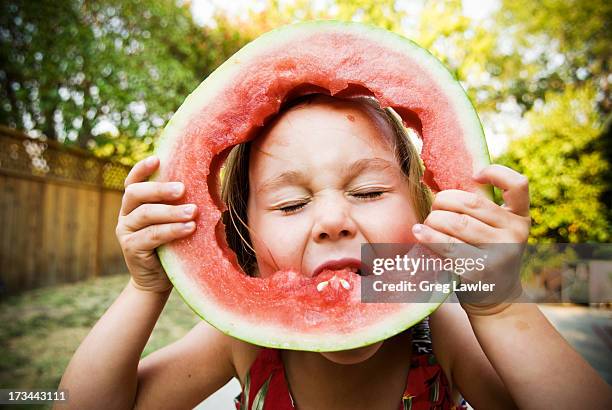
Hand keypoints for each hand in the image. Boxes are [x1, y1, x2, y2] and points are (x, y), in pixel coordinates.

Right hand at [115, 156, 197, 292]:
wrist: (158, 280)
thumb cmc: (172, 244)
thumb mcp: (174, 220)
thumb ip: (179, 203)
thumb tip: (205, 181)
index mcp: (135, 203)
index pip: (133, 181)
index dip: (142, 169)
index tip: (158, 158)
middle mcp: (126, 214)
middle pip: (136, 194)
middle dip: (160, 189)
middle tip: (183, 189)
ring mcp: (125, 231)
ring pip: (145, 214)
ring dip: (171, 211)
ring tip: (193, 211)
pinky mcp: (130, 248)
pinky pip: (151, 235)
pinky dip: (171, 230)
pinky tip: (189, 227)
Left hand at [412, 164, 530, 314]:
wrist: (496, 298)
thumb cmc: (486, 254)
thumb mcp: (495, 230)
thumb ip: (480, 208)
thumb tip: (438, 181)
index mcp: (520, 217)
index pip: (518, 185)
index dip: (496, 173)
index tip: (475, 176)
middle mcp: (515, 233)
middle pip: (471, 204)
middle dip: (444, 201)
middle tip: (435, 207)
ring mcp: (500, 253)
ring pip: (456, 223)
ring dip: (434, 219)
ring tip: (427, 223)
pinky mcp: (480, 270)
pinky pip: (448, 246)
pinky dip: (429, 236)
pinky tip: (419, 232)